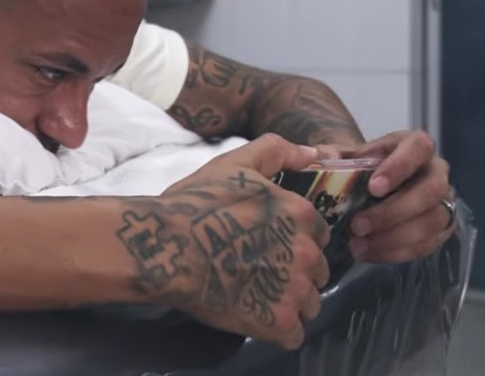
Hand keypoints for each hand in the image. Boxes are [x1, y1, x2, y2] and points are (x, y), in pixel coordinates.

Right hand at [120, 135, 329, 349]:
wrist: (167, 246)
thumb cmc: (195, 204)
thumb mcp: (234, 164)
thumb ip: (276, 150)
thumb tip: (313, 153)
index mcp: (300, 215)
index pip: (317, 236)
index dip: (294, 241)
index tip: (268, 245)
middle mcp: (306, 252)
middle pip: (316, 272)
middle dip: (294, 273)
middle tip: (257, 272)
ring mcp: (294, 290)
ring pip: (309, 304)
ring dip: (288, 303)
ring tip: (254, 296)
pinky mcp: (279, 322)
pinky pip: (293, 335)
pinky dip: (276, 329)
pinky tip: (253, 316)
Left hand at [326, 131, 453, 263]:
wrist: (372, 185)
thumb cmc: (362, 167)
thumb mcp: (347, 155)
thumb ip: (333, 154)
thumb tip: (321, 155)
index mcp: (414, 145)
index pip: (419, 147)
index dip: (400, 167)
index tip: (373, 188)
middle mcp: (436, 171)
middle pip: (431, 190)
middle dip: (394, 211)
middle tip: (358, 225)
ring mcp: (443, 201)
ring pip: (432, 221)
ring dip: (394, 237)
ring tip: (358, 244)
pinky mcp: (441, 228)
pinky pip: (427, 244)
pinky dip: (396, 252)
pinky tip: (368, 252)